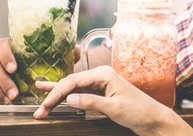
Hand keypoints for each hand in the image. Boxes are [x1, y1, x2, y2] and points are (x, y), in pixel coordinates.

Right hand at [0, 38, 80, 102]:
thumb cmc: (35, 63)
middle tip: (15, 93)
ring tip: (9, 100)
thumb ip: (62, 53)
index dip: (6, 56)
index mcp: (9, 45)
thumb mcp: (49, 57)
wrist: (19, 72)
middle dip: (2, 79)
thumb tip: (76, 50)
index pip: (1, 44)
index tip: (15, 68)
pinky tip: (0, 102)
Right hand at [34, 66, 192, 135]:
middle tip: (39, 111)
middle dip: (53, 97)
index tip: (44, 107)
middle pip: (71, 83)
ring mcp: (101, 84)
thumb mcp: (114, 107)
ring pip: (73, 88)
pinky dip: (66, 96)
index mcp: (104, 74)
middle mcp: (101, 75)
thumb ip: (91, 102)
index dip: (56, 94)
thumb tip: (69, 98)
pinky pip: (80, 93)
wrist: (153, 119)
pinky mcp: (101, 93)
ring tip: (40, 104)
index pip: (73, 81)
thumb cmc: (138, 111)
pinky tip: (53, 93)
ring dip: (57, 98)